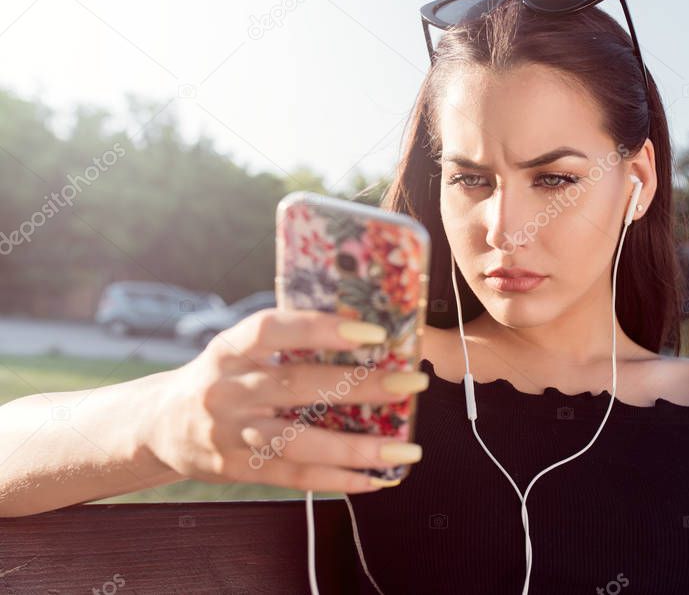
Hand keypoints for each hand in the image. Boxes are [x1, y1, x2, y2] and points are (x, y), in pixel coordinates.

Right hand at [143, 309, 426, 492]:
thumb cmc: (222, 376)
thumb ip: (287, 341)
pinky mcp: (236, 469)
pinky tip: (374, 478)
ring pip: (298, 441)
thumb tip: (366, 334)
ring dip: (356, 447)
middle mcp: (228, 389)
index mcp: (230, 349)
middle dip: (360, 385)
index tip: (371, 331)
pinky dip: (336, 480)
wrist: (157, 424)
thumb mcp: (239, 349)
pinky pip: (292, 477)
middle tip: (411, 382)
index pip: (272, 328)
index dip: (320, 328)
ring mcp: (230, 434)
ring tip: (405, 448)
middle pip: (297, 386)